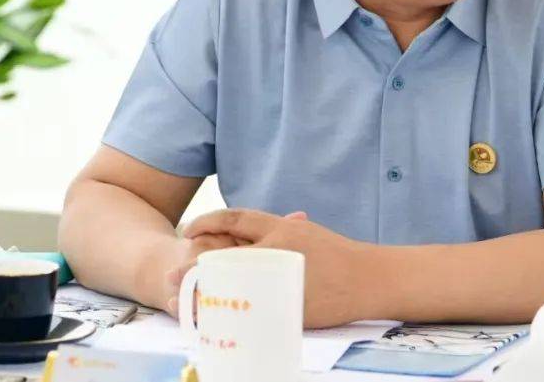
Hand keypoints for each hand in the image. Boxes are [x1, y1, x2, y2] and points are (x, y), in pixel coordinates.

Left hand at [181, 209, 378, 327]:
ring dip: (205, 296)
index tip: (189, 230)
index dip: (207, 222)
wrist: (370, 278)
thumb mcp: (304, 233)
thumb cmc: (338, 255)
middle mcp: (278, 251)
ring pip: (232, 288)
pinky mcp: (288, 308)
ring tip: (184, 301)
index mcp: (281, 229)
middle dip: (195, 267)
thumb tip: (241, 233)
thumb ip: (274, 232)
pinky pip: (252, 314)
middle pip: (226, 257)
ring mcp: (281, 280)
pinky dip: (230, 318)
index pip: (235, 220)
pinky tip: (216, 322)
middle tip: (173, 274)